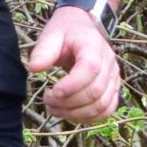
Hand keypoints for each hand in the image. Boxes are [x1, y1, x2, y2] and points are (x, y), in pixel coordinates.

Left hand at [27, 3, 119, 125]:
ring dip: (77, 114)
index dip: (71, 86)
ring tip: (55, 109)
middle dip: (69, 102)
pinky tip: (70, 114)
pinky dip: (89, 118)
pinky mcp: (113, 89)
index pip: (90, 69)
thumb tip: (33, 68)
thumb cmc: (66, 32)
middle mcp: (109, 63)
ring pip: (102, 105)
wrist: (82, 28)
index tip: (51, 92)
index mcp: (93, 46)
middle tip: (48, 101)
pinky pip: (106, 110)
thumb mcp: (51, 34)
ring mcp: (113, 77)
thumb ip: (43, 50)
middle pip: (95, 91)